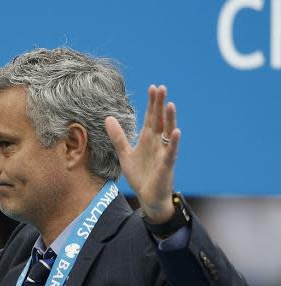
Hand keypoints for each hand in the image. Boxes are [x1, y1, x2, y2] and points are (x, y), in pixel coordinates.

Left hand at [105, 85, 179, 222]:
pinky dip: (175, 142)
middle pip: (160, 120)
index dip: (152, 103)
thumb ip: (118, 137)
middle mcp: (158, 143)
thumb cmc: (140, 175)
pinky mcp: (167, 165)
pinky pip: (171, 151)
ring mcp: (164, 153)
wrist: (148, 197)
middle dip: (160, 105)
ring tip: (170, 104)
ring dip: (170, 119)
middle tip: (162, 88)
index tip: (153, 88)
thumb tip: (108, 118)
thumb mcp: (125, 154)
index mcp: (148, 139)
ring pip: (168, 132)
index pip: (151, 117)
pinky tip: (177, 131)